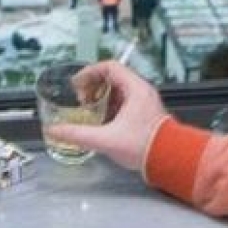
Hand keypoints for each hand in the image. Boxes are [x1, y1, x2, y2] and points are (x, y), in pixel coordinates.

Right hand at [46, 61, 167, 170]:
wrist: (171, 160)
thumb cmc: (147, 146)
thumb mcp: (106, 139)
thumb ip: (78, 134)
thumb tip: (57, 131)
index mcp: (135, 89)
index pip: (109, 67)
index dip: (89, 73)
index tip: (77, 83)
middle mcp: (142, 93)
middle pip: (113, 78)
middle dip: (94, 87)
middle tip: (82, 98)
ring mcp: (145, 104)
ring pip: (119, 91)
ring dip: (102, 98)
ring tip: (91, 110)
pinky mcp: (146, 116)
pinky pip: (125, 104)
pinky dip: (111, 108)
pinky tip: (104, 122)